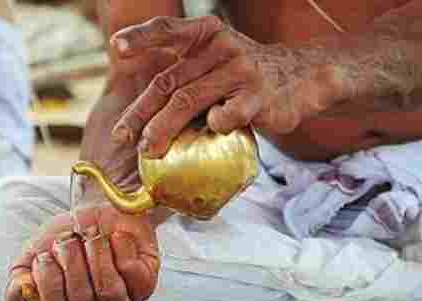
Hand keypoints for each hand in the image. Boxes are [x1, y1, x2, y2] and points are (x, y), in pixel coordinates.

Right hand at [4, 204, 161, 300]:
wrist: (101, 209)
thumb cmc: (67, 236)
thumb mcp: (36, 253)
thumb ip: (21, 277)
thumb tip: (24, 291)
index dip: (48, 283)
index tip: (45, 256)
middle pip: (80, 300)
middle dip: (71, 259)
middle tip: (70, 239)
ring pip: (108, 292)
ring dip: (96, 254)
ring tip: (92, 236)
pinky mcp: (144, 285)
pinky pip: (130, 273)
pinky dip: (119, 247)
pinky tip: (116, 238)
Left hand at [110, 16, 333, 157]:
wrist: (304, 77)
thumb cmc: (247, 75)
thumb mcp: (219, 57)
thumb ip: (188, 70)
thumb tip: (142, 111)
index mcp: (208, 33)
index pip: (168, 30)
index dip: (141, 38)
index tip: (117, 49)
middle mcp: (222, 47)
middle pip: (170, 81)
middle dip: (141, 111)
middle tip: (123, 135)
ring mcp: (240, 70)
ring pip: (189, 100)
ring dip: (163, 128)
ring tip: (148, 149)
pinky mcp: (257, 97)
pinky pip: (225, 116)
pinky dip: (213, 127)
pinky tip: (212, 132)